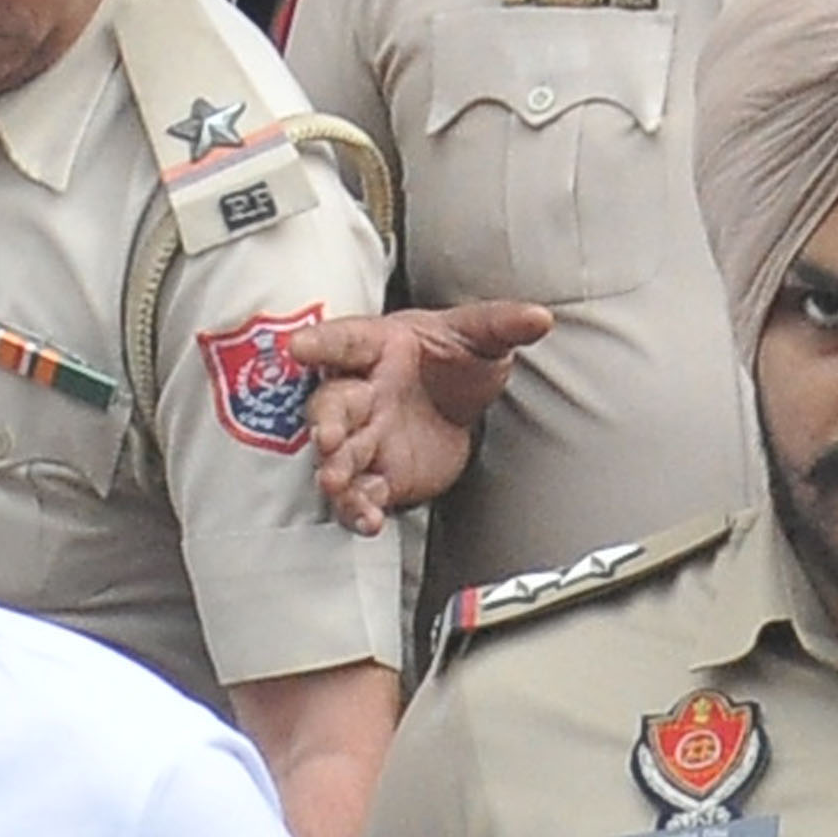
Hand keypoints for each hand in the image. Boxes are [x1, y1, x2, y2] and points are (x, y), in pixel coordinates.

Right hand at [305, 301, 554, 535]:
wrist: (455, 404)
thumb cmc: (453, 360)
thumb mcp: (480, 336)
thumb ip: (504, 325)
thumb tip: (539, 318)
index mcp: (379, 348)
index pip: (346, 341)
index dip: (321, 344)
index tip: (298, 348)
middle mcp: (363, 393)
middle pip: (333, 404)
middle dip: (326, 420)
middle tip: (327, 435)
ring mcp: (366, 437)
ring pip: (339, 454)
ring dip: (333, 468)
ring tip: (334, 481)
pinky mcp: (379, 475)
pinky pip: (361, 494)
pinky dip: (359, 508)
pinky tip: (368, 519)